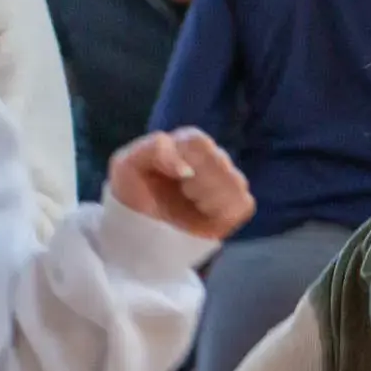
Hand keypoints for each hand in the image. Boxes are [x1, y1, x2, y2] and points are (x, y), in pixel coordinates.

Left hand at [107, 129, 254, 241]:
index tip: (178, 178)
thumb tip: (186, 168)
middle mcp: (211, 158)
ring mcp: (227, 181)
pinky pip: (244, 204)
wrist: (140, 229)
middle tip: (182, 194)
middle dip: (197, 184)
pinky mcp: (236, 206)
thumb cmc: (133, 194)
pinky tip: (207, 215)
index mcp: (185, 144)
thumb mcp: (126, 165)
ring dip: (210, 198)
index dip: (190, 160)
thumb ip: (152, 150)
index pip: (199, 142)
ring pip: (236, 182)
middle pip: (220, 161)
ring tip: (193, 205)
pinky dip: (225, 212)